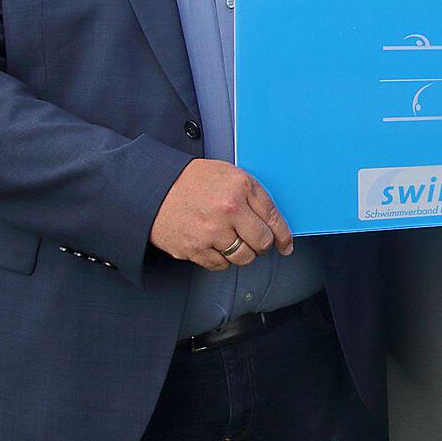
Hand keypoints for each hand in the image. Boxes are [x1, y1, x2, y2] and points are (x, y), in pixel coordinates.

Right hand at [150, 159, 292, 270]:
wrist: (155, 188)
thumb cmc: (193, 181)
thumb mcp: (230, 175)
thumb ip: (254, 195)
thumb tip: (275, 223)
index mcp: (240, 187)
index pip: (273, 217)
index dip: (283, 235)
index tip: (286, 245)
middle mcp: (228, 210)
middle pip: (261, 242)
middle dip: (262, 245)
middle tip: (254, 241)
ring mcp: (211, 231)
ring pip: (243, 257)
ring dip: (242, 253)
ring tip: (232, 241)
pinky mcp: (194, 248)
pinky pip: (221, 265)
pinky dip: (222, 259)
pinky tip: (215, 246)